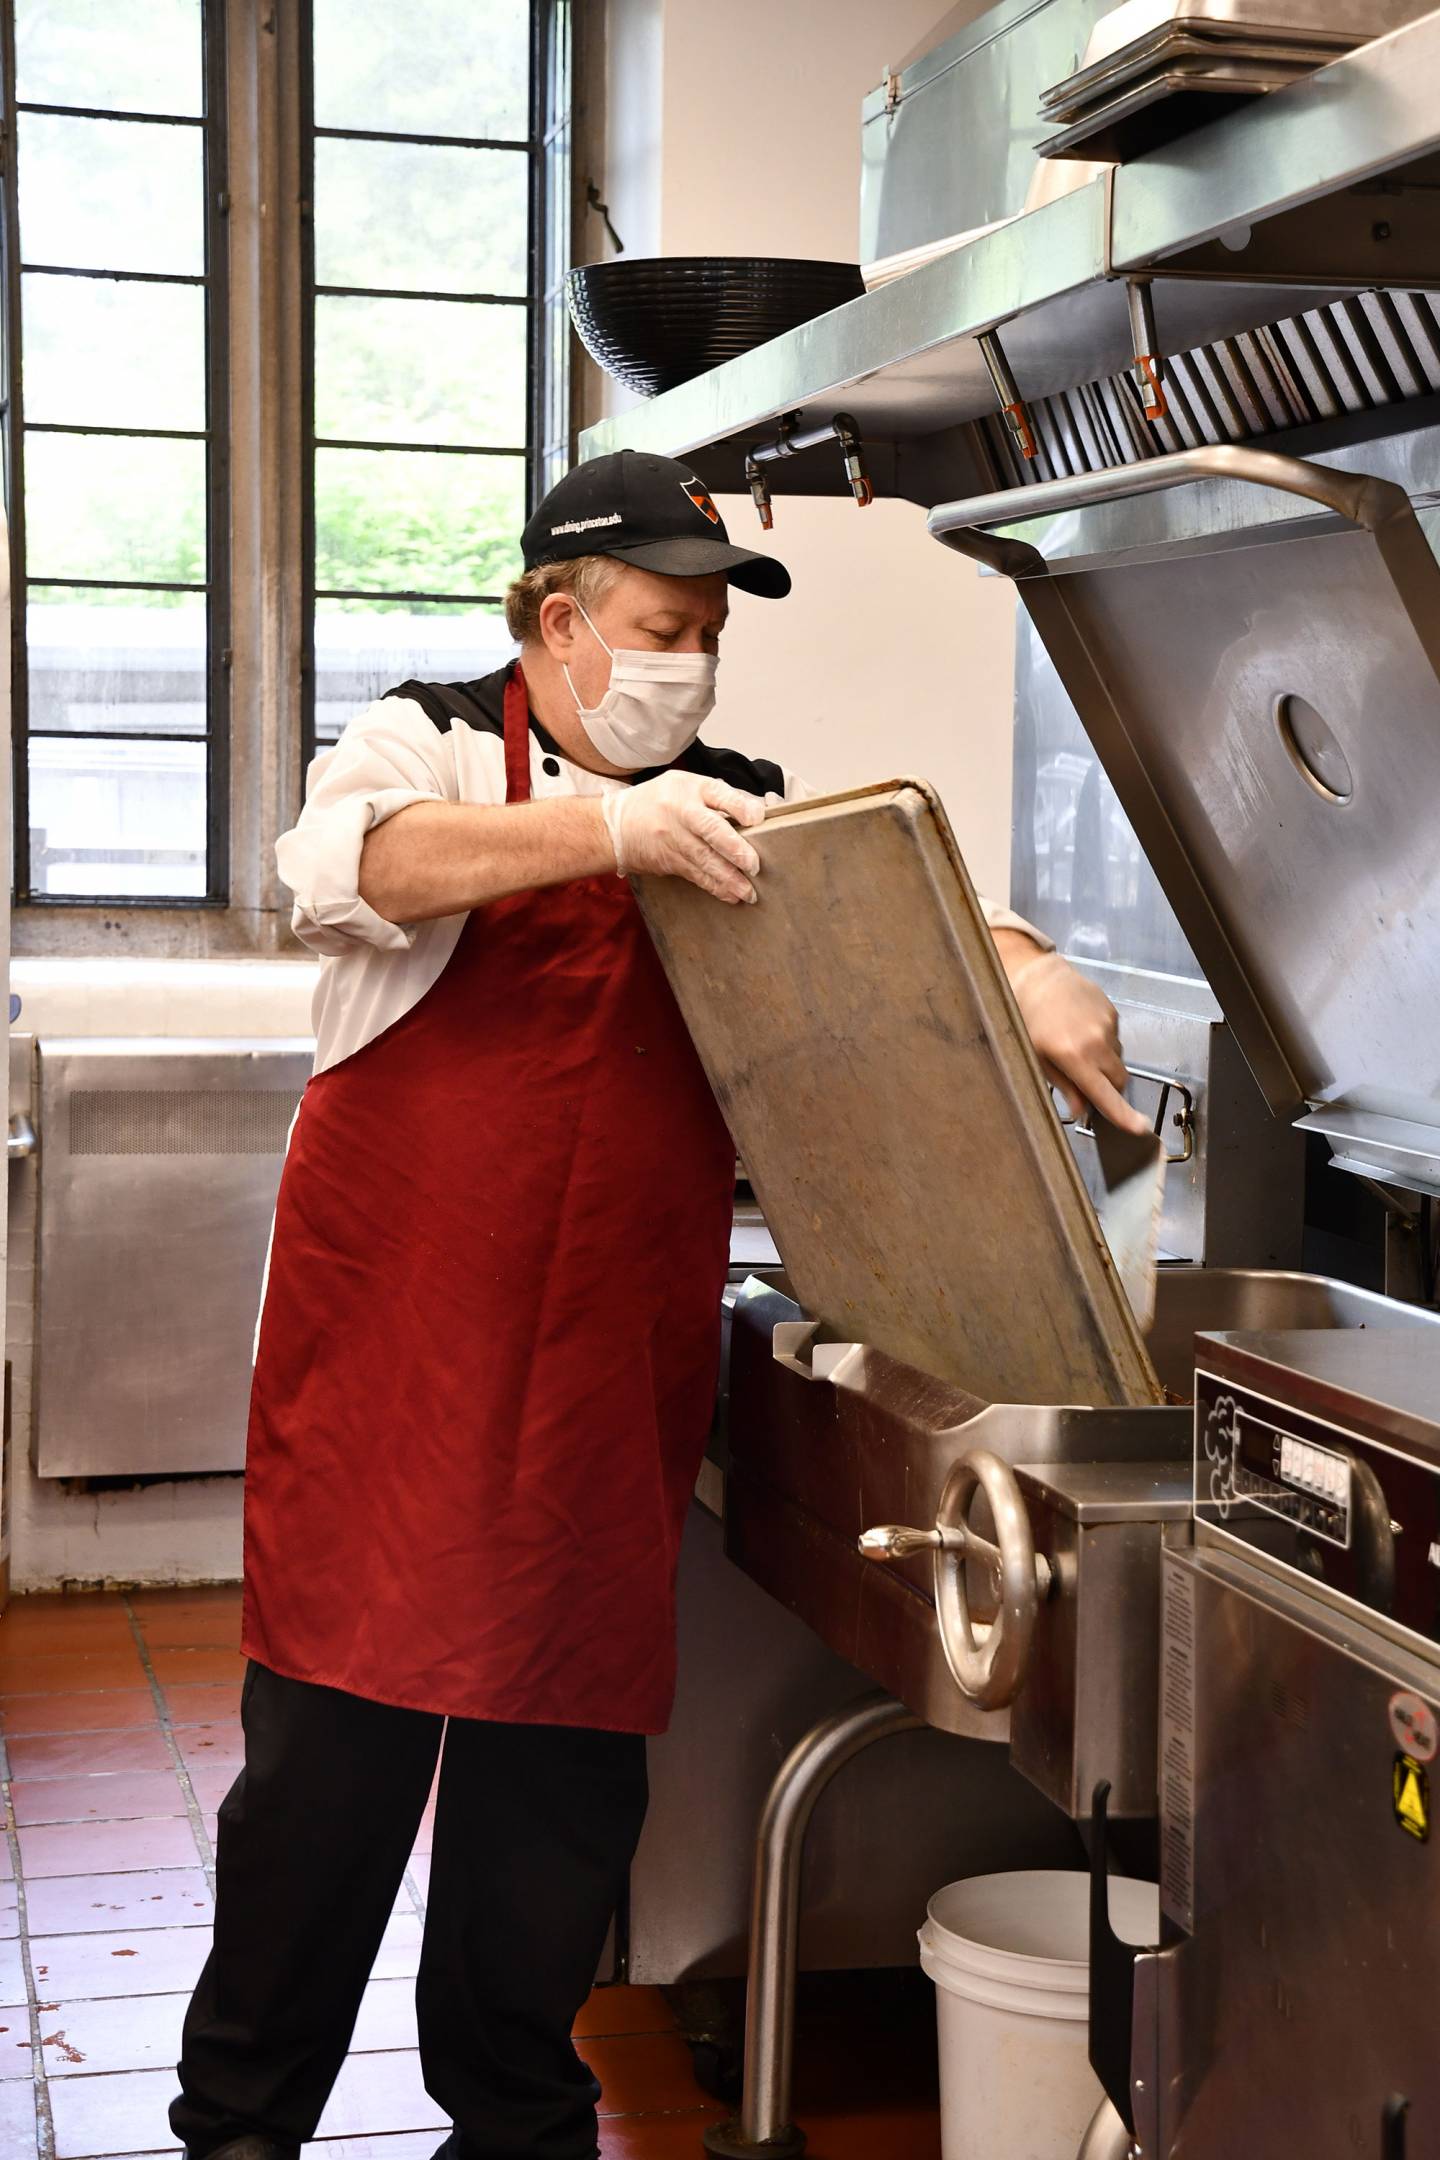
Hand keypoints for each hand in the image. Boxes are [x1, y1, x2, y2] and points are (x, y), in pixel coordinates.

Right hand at [602, 770, 764, 904]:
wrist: (615, 825)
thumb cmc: (660, 801)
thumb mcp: (686, 784)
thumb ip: (720, 795)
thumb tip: (758, 809)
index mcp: (691, 788)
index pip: (719, 793)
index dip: (740, 806)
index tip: (758, 817)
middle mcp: (682, 812)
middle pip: (712, 831)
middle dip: (735, 850)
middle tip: (754, 865)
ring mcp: (674, 839)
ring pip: (705, 860)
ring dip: (729, 878)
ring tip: (748, 892)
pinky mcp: (670, 861)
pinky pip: (696, 875)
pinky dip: (714, 886)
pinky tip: (731, 895)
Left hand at [1001, 945, 1149, 1134]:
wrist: (1039, 979)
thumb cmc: (1029, 1021)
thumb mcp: (1037, 1059)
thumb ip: (1064, 1086)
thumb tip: (1082, 1111)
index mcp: (1074, 1057)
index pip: (1105, 1093)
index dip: (1123, 1114)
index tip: (1140, 1128)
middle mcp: (1095, 1042)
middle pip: (1119, 1080)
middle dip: (1109, 1087)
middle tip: (1087, 1081)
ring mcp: (1107, 1025)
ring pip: (1118, 1059)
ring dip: (1104, 1062)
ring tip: (1078, 1046)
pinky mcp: (1113, 1012)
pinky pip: (1115, 1038)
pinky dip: (1103, 1042)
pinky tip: (1083, 1031)